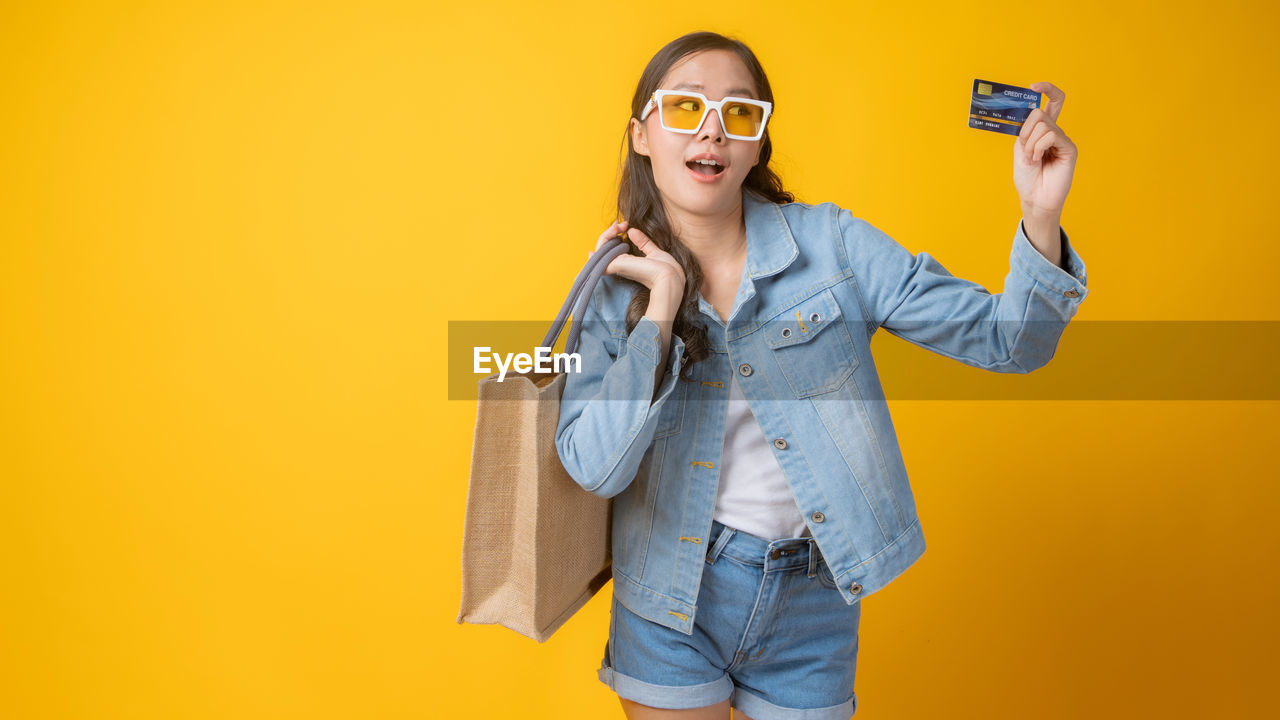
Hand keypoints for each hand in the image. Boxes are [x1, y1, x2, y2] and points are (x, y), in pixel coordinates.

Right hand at [588, 220, 685, 294]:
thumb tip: (632, 230)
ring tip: (618, 225)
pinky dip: (604, 238)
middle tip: (621, 224)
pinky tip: (614, 229)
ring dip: (606, 233)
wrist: (668, 277)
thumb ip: (642, 242)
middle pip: (603, 250)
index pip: (612, 252)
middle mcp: (620, 266)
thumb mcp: (653, 251)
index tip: (624, 224)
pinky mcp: (614, 266)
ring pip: (599, 249)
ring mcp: (615, 266)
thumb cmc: (666, 269)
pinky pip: (599, 252)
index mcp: (628, 265)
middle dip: (609, 233)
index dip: (613, 237)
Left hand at [1013, 82, 1076, 219]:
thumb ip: (1026, 129)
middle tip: (1026, 151)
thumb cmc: (1028, 176)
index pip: (1053, 102)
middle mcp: (1055, 131)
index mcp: (1043, 130)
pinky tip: (1039, 159)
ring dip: (1030, 144)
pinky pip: (1050, 136)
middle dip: (1025, 132)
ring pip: (1042, 125)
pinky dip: (1038, 147)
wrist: (1034, 197)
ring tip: (1033, 159)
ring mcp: (1063, 139)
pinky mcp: (1069, 148)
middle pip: (1038, 113)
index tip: (1034, 87)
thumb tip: (1032, 109)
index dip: (1047, 89)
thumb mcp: (1021, 148)